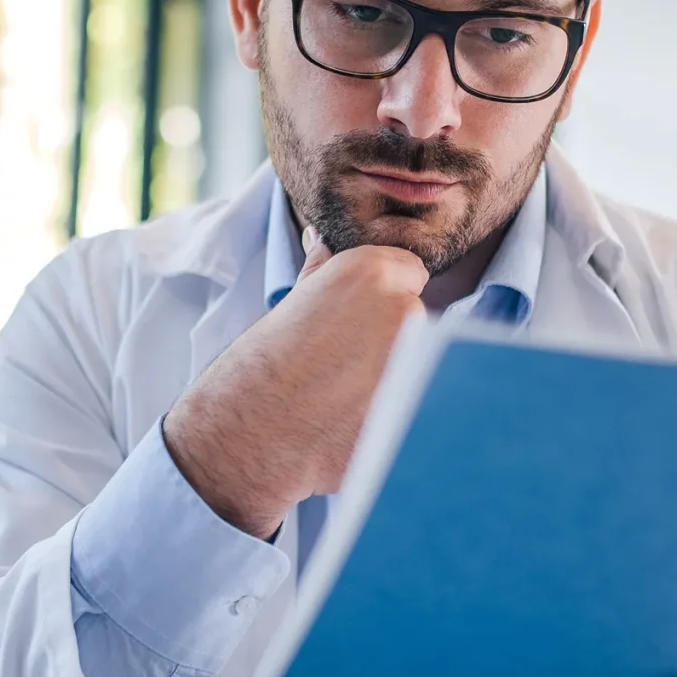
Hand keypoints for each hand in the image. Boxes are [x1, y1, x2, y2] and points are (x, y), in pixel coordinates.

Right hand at [162, 232, 426, 537]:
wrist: (250, 434)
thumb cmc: (263, 367)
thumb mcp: (293, 304)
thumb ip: (322, 271)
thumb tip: (321, 242)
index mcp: (372, 271)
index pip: (411, 273)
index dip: (386, 298)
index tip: (358, 324)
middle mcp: (402, 307)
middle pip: (419, 316)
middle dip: (394, 337)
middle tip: (348, 363)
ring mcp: (417, 359)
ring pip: (425, 358)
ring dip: (400, 373)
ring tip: (350, 393)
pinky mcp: (422, 406)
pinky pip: (425, 400)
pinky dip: (402, 408)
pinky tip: (361, 418)